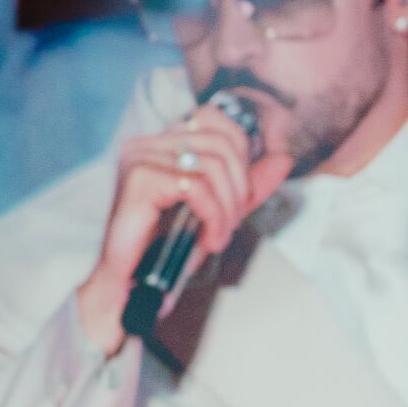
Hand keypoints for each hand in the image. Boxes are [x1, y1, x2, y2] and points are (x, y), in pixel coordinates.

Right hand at [75, 102, 292, 356]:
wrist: (124, 287)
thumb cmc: (161, 251)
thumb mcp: (215, 213)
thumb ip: (247, 187)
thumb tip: (283, 159)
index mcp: (161, 144)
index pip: (217, 119)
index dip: (242, 155)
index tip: (240, 197)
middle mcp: (147, 143)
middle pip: (223, 140)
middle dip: (240, 187)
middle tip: (230, 224)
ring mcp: (139, 158)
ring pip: (214, 164)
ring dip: (228, 207)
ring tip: (218, 236)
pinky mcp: (138, 180)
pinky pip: (197, 187)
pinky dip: (214, 216)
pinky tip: (207, 240)